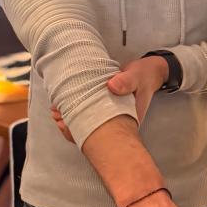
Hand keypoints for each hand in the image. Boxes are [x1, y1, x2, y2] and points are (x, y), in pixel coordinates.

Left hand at [49, 55, 168, 143]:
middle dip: (71, 125)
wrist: (150, 73)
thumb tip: (112, 86)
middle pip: (91, 132)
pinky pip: (89, 114)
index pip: (100, 134)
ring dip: (71, 118)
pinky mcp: (106, 109)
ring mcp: (111, 117)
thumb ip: (127, 81)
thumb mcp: (137, 77)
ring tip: (56, 109)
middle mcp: (116, 122)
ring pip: (88, 124)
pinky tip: (65, 105)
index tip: (64, 122)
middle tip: (56, 114)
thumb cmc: (144, 76)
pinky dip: (77, 110)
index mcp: (125, 120)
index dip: (80, 131)